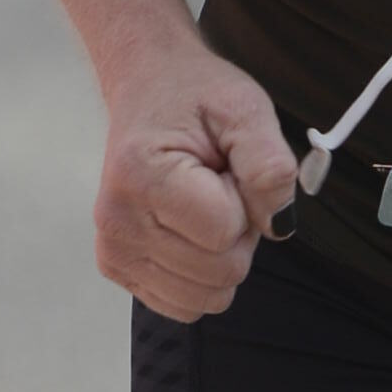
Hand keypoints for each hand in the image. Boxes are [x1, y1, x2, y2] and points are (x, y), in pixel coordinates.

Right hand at [93, 25, 302, 321]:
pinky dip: (201, 276)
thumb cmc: (196, 95)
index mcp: (141, 175)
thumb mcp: (245, 108)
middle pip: (220, 272)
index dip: (245, 201)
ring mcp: (113, 250)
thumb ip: (270, 165)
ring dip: (220, 256)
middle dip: (237, 232)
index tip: (225, 167)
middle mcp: (117, 221)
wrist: (146, 86)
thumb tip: (278, 226)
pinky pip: (184, 305)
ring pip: (206, 298)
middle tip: (216, 186)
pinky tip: (188, 231)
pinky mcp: (117, 268)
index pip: (225, 231)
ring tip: (203, 206)